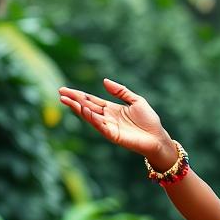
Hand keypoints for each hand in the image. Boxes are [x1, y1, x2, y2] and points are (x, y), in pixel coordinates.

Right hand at [58, 79, 175, 167]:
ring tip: (68, 101)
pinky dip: (92, 118)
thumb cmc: (149, 121)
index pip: (91, 100)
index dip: (79, 95)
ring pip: (91, 117)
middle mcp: (108, 118)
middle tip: (61, 93)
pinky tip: (85, 110)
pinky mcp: (113, 136)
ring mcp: (109, 127)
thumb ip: (121, 91)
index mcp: (112, 109)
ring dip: (79, 109)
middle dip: (74, 100)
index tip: (65, 90)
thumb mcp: (136, 100)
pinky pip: (100, 126)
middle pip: (87, 107)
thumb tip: (104, 81)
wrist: (158, 138)